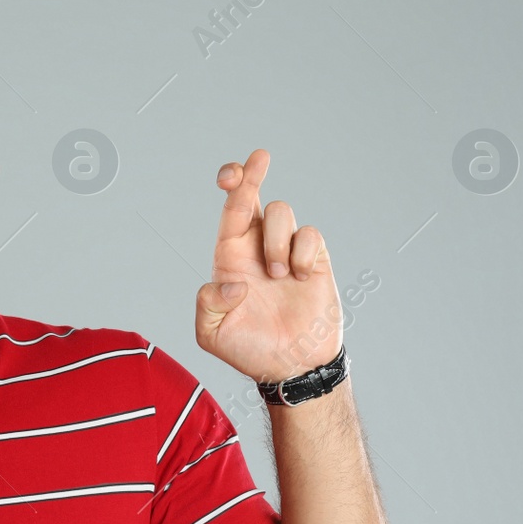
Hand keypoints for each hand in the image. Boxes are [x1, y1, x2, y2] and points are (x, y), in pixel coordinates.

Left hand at [195, 149, 340, 383]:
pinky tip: (301, 277)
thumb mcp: (212, 333)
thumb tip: (233, 282)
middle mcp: (256, 248)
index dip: (231, 187)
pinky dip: (304, 252)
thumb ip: (208, 305)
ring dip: (275, 241)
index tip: (230, 174)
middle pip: (254, 197)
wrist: (291, 365)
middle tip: (258, 158)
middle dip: (252, 173)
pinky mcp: (315, 259)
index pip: (228, 212)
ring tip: (278, 275)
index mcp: (230, 257)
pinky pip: (310, 233)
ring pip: (280, 213)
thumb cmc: (249, 349)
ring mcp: (286, 251)